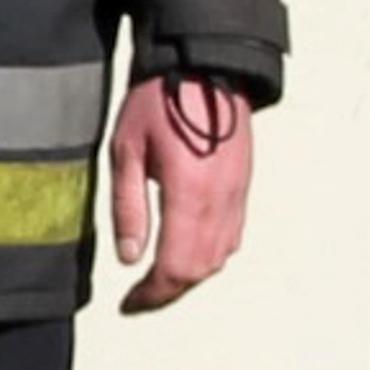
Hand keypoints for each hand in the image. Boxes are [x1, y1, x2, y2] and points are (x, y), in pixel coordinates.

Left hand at [108, 74, 255, 311]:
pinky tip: (187, 250)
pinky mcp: (243, 186)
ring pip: (219, 257)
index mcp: (189, 195)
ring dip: (189, 275)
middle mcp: (220, 201)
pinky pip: (232, 236)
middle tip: (140, 297)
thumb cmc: (159, 102)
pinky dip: (209, 255)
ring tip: (159, 278)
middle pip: (199, 270)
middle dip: (168, 292)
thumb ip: (128, 208)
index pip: (175, 267)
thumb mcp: (127, 151)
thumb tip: (129, 257)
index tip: (129, 302)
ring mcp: (237, 194)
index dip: (151, 294)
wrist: (205, 67)